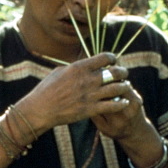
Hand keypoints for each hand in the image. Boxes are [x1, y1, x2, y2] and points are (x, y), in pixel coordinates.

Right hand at [19, 52, 133, 132]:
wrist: (40, 109)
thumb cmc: (46, 89)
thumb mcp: (59, 72)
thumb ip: (75, 68)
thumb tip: (83, 64)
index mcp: (79, 67)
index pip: (104, 57)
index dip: (112, 58)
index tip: (114, 61)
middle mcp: (87, 80)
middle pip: (114, 72)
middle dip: (122, 72)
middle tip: (124, 74)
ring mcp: (90, 95)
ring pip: (116, 88)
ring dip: (124, 87)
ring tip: (126, 86)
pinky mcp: (90, 109)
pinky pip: (112, 106)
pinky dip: (121, 103)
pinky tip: (124, 102)